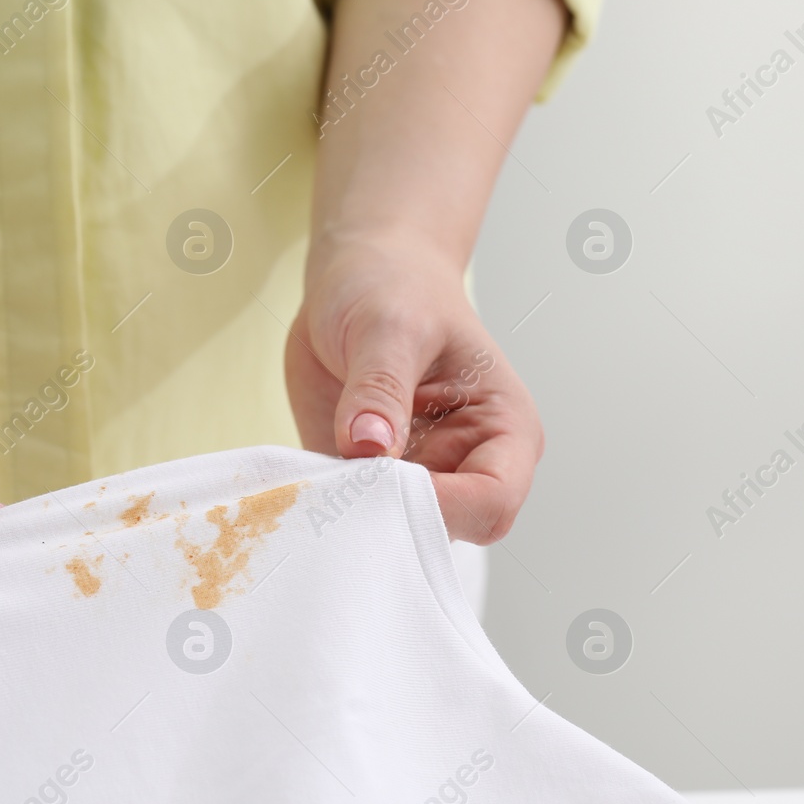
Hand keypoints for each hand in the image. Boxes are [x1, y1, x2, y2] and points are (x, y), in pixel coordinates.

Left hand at [286, 245, 542, 543]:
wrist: (364, 270)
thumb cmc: (399, 287)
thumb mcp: (390, 328)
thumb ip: (380, 389)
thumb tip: (368, 447)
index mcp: (504, 430)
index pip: (492, 502)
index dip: (441, 507)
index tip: (380, 479)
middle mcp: (467, 465)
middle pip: (443, 531)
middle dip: (391, 520)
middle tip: (338, 485)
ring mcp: (417, 476)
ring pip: (391, 533)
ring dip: (351, 516)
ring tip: (315, 479)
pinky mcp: (366, 479)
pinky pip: (347, 515)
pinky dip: (322, 507)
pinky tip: (299, 481)